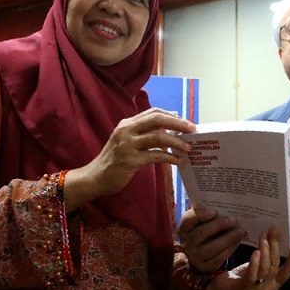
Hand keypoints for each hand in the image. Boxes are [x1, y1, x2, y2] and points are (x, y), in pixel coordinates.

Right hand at [63, 108, 195, 210]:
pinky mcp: (130, 160)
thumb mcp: (127, 142)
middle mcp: (126, 130)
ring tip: (188, 148)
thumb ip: (143, 135)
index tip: (185, 122)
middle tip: (193, 130)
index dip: (172, 116)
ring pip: (159, 137)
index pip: (153, 112)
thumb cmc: (114, 160)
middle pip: (157, 120)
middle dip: (178, 123)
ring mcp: (127, 145)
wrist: (95, 177)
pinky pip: (155, 156)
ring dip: (177, 142)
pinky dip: (170, 158)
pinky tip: (178, 161)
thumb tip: (169, 132)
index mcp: (127, 124)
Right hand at [178, 207, 245, 272]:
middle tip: (233, 220)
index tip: (214, 211)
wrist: (204, 251)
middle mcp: (187, 243)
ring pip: (210, 248)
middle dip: (218, 226)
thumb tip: (227, 206)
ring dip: (227, 239)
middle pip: (200, 234)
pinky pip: (218, 258)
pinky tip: (238, 241)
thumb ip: (210, 214)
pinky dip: (229, 249)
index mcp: (184, 228)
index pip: (188, 220)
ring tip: (240, 231)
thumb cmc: (207, 230)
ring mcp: (194, 256)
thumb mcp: (205, 221)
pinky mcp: (205, 266)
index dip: (199, 215)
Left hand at [206, 228, 289, 289]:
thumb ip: (268, 255)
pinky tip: (255, 252)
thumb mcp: (259, 265)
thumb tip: (275, 233)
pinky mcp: (244, 288)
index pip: (289, 270)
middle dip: (276, 246)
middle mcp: (269, 287)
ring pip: (265, 269)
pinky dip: (254, 263)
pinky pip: (251, 276)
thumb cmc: (244, 275)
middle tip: (274, 230)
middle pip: (275, 265)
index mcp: (276, 282)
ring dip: (265, 250)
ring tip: (262, 236)